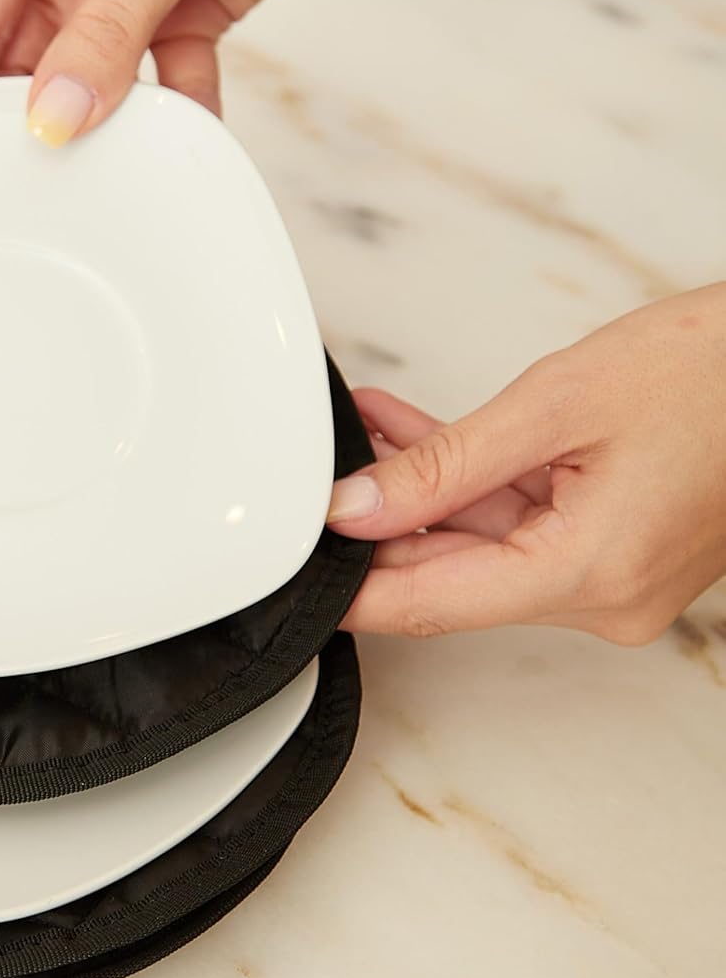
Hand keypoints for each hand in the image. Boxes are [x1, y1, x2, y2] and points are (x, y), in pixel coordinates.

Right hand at [0, 0, 273, 145]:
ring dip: (112, 123)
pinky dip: (180, 111)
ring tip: (103, 170)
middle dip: (37, 116)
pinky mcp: (186, 14)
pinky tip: (180, 144)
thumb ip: (102, 36)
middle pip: (34, 60)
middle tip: (30, 174)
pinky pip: (172, 77)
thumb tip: (59, 112)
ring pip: (104, 79)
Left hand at [327, 283, 725, 643]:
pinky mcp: (615, 550)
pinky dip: (469, 485)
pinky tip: (412, 437)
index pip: (428, 606)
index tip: (293, 576)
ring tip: (362, 435)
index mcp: (587, 575)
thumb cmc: (715, 371)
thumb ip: (443, 465)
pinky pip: (518, 525)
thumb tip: (355, 508)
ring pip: (479, 546)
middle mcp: (602, 597)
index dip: (350, 591)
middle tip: (321, 480)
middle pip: (449, 579)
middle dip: (378, 528)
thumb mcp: (555, 406)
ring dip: (419, 494)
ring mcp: (612, 579)